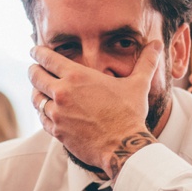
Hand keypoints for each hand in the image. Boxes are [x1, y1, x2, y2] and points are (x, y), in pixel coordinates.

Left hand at [29, 39, 162, 177]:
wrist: (123, 147)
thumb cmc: (130, 114)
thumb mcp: (138, 84)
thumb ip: (146, 62)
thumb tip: (158, 44)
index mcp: (77, 77)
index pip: (47, 58)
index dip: (38, 53)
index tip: (35, 50)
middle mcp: (62, 93)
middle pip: (35, 76)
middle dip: (33, 70)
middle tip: (34, 68)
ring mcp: (57, 114)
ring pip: (35, 98)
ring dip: (36, 92)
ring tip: (38, 89)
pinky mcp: (57, 131)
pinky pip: (41, 118)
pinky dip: (42, 112)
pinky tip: (46, 110)